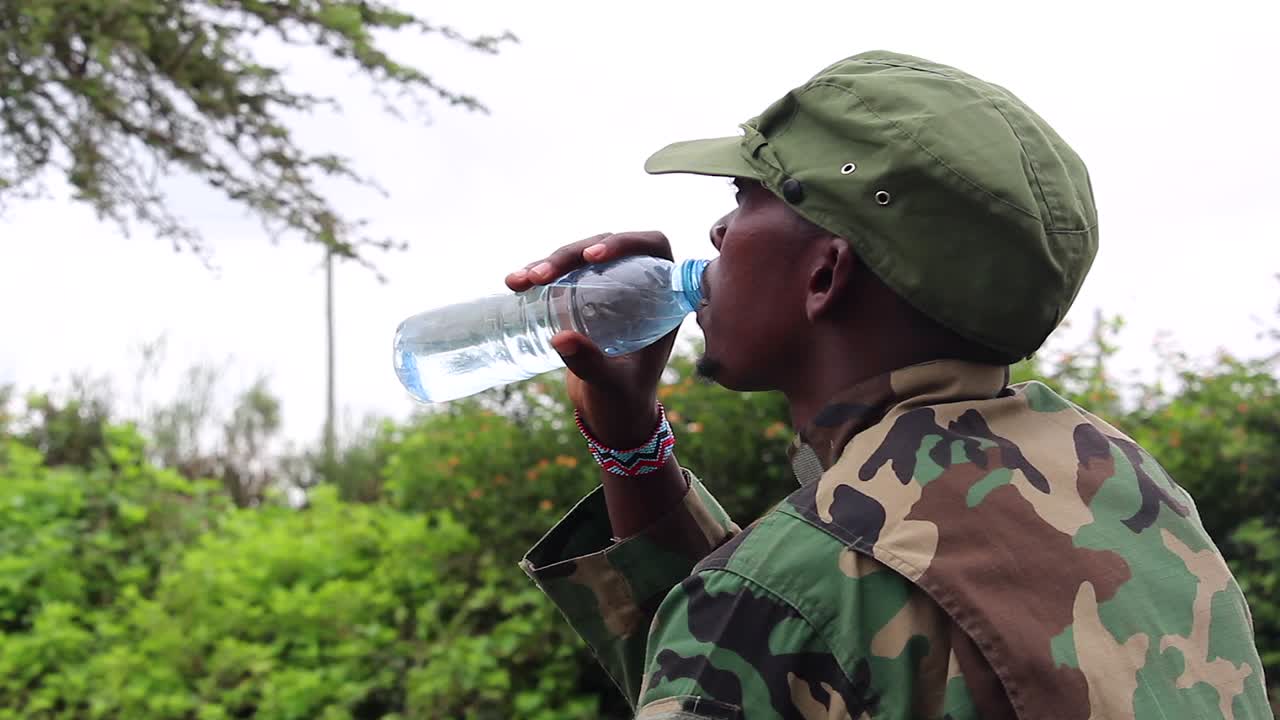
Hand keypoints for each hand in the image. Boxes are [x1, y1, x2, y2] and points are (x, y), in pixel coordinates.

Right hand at [506, 232, 677, 447]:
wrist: (610, 415)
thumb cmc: (624, 400)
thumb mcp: (612, 383)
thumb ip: (592, 365)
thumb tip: (561, 339)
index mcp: (662, 299)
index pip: (653, 248)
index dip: (626, 242)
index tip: (594, 258)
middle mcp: (638, 286)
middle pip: (607, 249)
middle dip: (571, 254)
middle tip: (541, 276)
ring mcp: (609, 289)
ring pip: (581, 257)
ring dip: (551, 262)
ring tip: (520, 280)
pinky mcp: (584, 298)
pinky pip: (564, 275)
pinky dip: (539, 275)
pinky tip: (515, 282)